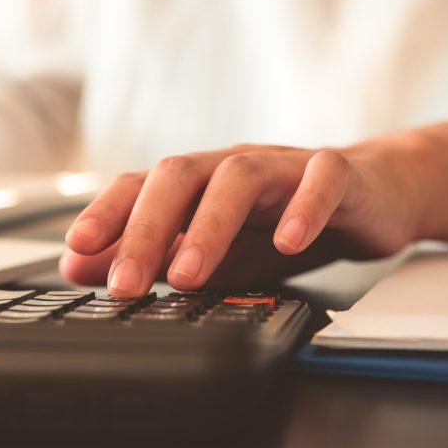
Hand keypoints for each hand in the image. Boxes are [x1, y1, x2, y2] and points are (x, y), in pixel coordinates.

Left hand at [61, 138, 429, 295]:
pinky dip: (304, 209)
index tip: (78, 248)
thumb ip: (146, 256)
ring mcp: (284, 166)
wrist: (371, 195)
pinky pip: (322, 179)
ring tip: (189, 275)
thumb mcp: (208, 249)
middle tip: (126, 282)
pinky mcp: (340, 174)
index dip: (106, 213)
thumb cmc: (280, 224)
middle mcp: (231, 165)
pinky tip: (289, 242)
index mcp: (197, 182)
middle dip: (147, 229)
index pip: (140, 186)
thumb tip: (75, 265)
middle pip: (180, 177)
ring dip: (209, 225)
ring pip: (240, 177)